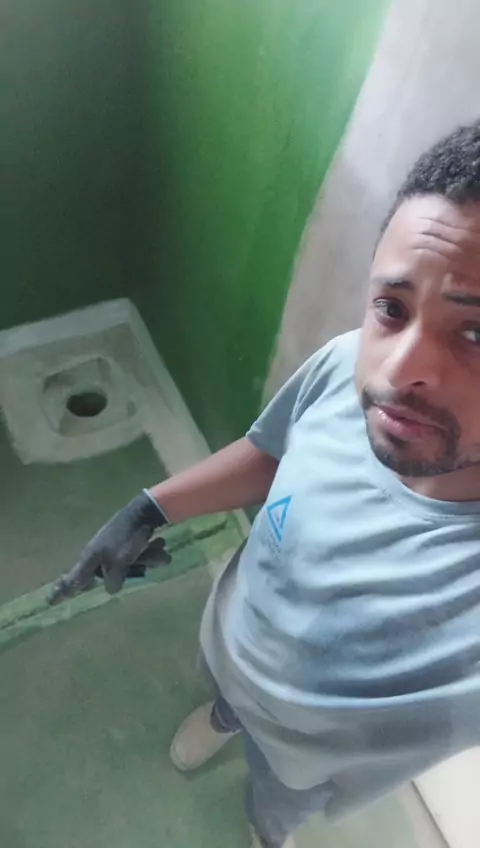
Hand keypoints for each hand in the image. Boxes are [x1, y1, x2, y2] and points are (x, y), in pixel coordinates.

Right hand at [47, 491, 168, 604]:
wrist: (143, 510)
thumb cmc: (126, 538)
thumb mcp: (119, 562)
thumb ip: (113, 579)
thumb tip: (111, 589)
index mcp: (92, 557)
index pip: (75, 578)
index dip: (64, 589)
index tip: (51, 600)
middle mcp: (100, 552)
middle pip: (112, 572)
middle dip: (135, 568)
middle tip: (150, 560)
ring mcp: (113, 545)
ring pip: (130, 562)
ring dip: (148, 558)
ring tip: (162, 552)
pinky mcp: (126, 539)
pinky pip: (138, 552)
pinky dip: (150, 551)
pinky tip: (160, 544)